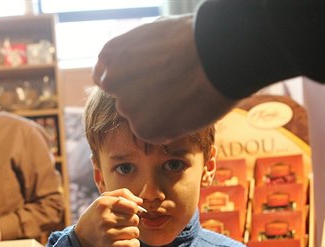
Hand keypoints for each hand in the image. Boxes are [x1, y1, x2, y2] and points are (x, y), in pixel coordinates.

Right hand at [74, 188, 143, 246]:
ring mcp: (107, 234)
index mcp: (104, 204)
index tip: (126, 212)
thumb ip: (123, 194)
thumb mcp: (105, 198)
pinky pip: (132, 246)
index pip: (133, 207)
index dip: (133, 210)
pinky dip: (133, 245)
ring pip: (135, 232)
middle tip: (121, 223)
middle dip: (131, 222)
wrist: (82, 237)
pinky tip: (127, 242)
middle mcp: (105, 219)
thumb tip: (140, 202)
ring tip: (120, 232)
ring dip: (131, 233)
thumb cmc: (98, 215)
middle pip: (135, 220)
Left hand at [93, 15, 234, 143]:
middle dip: (143, 100)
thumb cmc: (193, 39)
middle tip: (171, 92)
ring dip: (158, 114)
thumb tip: (135, 66)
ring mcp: (127, 106)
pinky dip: (169, 128)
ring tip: (186, 96)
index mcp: (112, 55)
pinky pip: (155, 133)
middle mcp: (113, 81)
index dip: (128, 82)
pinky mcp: (143, 128)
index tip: (146, 83)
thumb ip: (136, 55)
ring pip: (141, 117)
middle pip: (124, 100)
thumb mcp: (153, 35)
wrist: (217, 56)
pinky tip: (187, 110)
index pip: (107, 77)